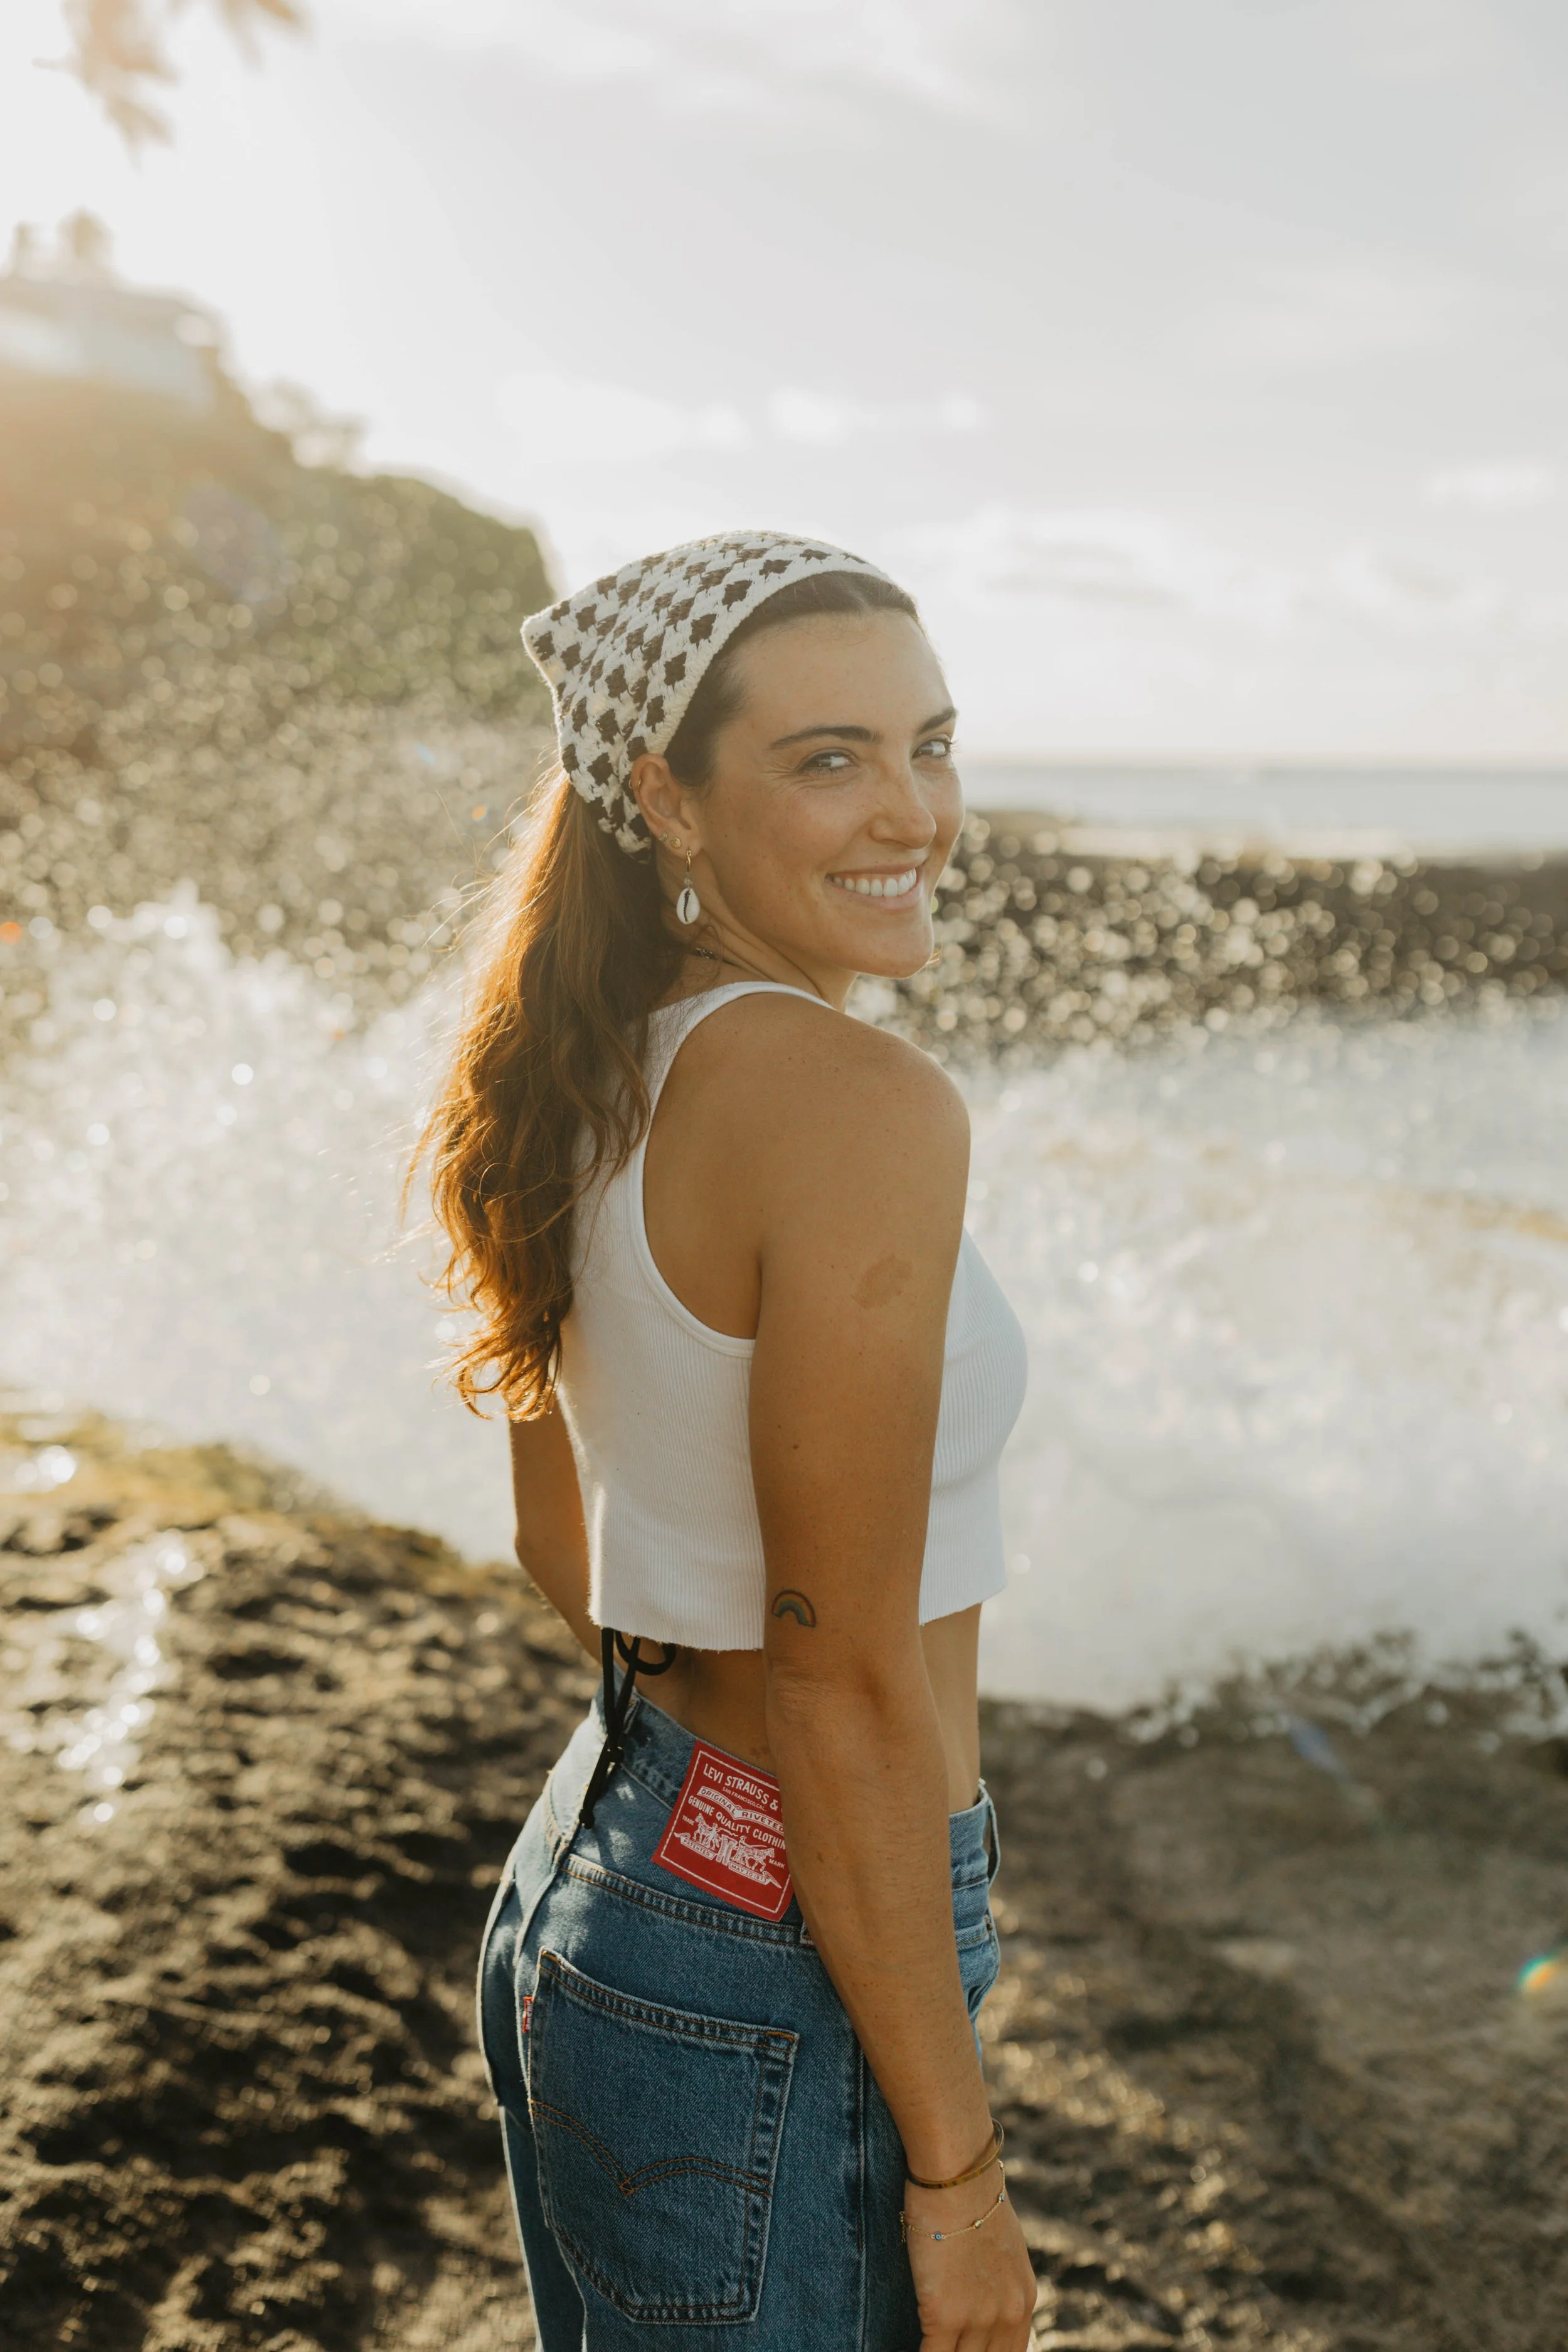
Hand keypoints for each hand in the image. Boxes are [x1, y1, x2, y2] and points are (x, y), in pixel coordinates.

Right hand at [903, 2170, 1036, 2350]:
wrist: (956, 2173)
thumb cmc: (970, 2194)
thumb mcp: (1002, 2243)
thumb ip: (998, 2279)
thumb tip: (981, 2291)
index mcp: (1024, 2298)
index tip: (963, 2349)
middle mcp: (1008, 2314)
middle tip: (945, 2347)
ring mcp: (978, 2318)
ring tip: (928, 2347)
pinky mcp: (945, 2315)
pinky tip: (903, 2349)